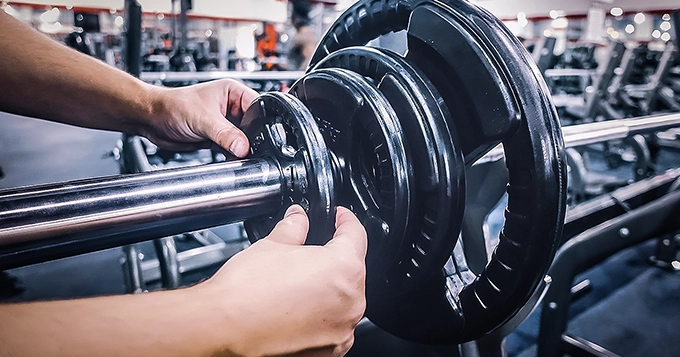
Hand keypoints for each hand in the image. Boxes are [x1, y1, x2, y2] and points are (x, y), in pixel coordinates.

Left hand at [138, 79, 257, 156]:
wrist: (152, 120)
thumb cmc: (172, 106)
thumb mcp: (202, 118)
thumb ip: (225, 133)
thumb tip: (243, 147)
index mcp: (233, 93)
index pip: (257, 107)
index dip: (260, 123)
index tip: (257, 138)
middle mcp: (232, 108)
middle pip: (253, 127)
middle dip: (250, 139)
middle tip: (245, 149)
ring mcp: (226, 125)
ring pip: (244, 141)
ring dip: (240, 149)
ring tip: (233, 152)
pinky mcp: (219, 139)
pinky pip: (232, 150)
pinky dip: (232, 156)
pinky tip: (227, 157)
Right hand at [198, 205, 366, 355]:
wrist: (223, 328)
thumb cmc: (246, 292)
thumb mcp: (273, 245)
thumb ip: (294, 227)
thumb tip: (298, 218)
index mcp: (344, 268)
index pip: (356, 234)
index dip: (346, 220)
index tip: (339, 217)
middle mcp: (350, 302)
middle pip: (351, 270)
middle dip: (331, 259)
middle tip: (305, 255)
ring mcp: (341, 330)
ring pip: (343, 300)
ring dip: (327, 290)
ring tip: (295, 286)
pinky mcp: (329, 351)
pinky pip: (333, 326)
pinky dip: (321, 317)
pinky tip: (296, 310)